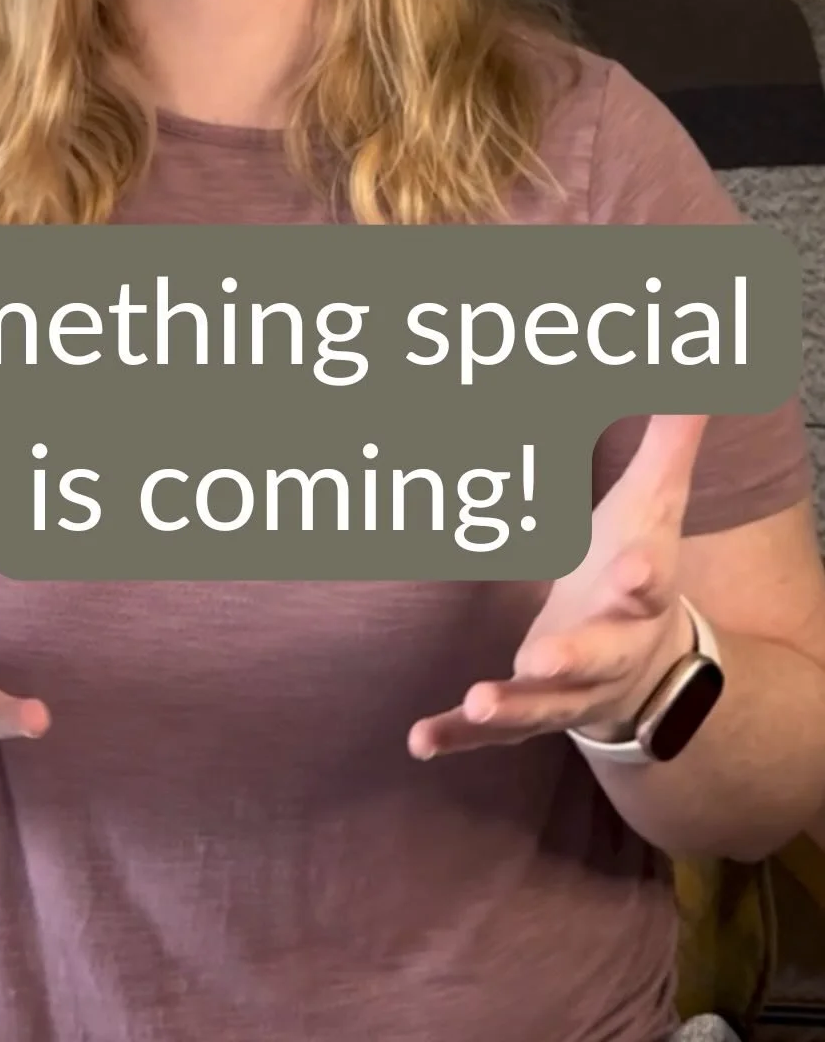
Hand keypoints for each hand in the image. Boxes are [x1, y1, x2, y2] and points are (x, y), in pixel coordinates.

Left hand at [408, 414, 708, 758]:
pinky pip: (493, 735)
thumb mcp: (655, 501)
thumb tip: (698, 375)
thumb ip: (668, 440)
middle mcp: (608, 649)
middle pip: (594, 658)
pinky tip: (419, 741)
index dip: (641, 578)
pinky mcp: (530, 713)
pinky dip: (457, 739)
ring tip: (476, 702)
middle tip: (540, 657)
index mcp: (638, 593)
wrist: (648, 665)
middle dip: (570, 657)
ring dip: (510, 706)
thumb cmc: (633, 561)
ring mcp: (567, 690)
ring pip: (543, 706)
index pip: (646, 584)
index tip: (633, 571)